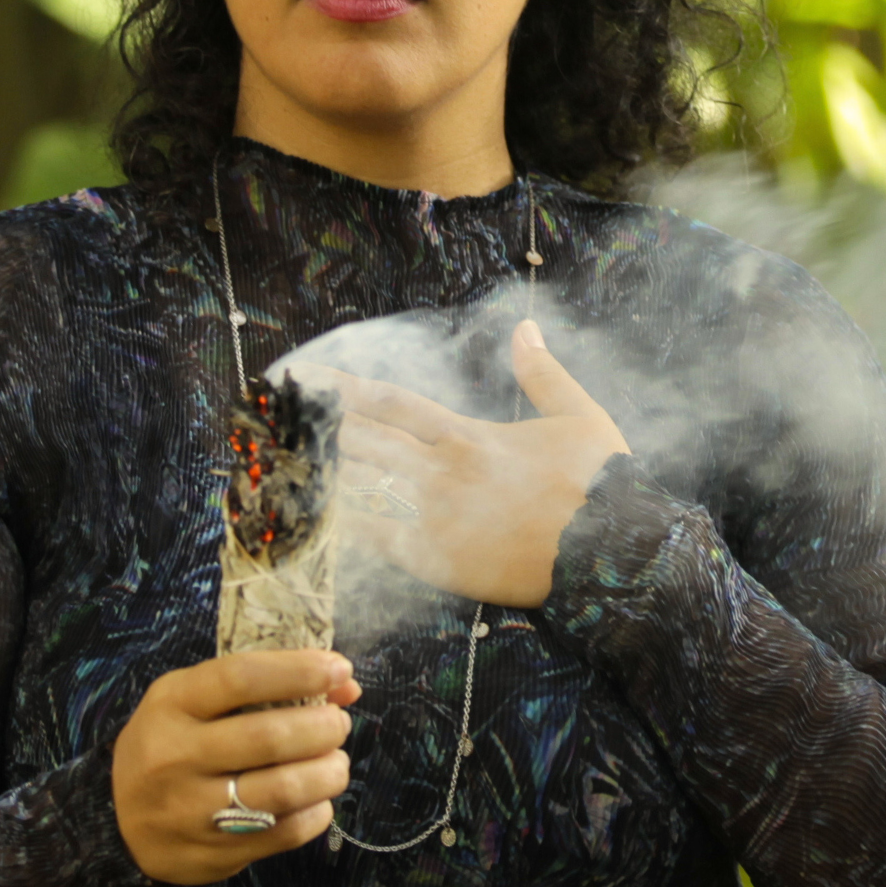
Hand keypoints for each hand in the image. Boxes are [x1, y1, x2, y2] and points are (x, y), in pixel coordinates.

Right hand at [111, 649, 359, 883]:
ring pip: (280, 791)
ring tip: (336, 764)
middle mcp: (175, 756)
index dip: (298, 671)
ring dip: (326, 773)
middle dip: (322, 728)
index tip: (338, 669)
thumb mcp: (196, 699)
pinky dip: (315, 814)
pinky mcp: (211, 853)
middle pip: (267, 738)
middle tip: (339, 725)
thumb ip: (263, 685)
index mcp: (171, 704)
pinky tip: (318, 801)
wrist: (118, 819)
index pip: (240, 678)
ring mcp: (191, 810)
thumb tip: (346, 684)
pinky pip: (281, 834)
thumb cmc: (170, 743)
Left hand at [303, 318, 629, 608]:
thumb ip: (543, 372)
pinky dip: (342, 532)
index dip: (347, 392)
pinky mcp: (440, 560)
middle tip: (271, 419)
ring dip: (319, 475)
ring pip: (363, 488)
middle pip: (365, 443)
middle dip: (317, 430)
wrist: (614, 548)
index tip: (308, 381)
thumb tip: (527, 326)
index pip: (394, 405)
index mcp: (469, 435)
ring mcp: (437, 516)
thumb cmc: (602, 484)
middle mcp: (443, 470)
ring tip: (274, 464)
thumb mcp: (579, 415)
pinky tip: (308, 524)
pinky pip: (378, 544)